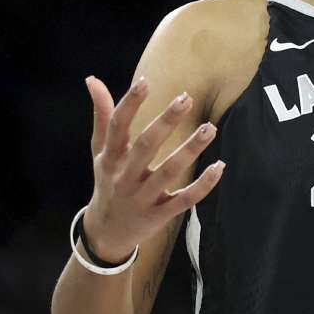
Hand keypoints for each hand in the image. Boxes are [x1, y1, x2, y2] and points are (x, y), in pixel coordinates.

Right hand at [81, 75, 225, 260]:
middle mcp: (125, 177)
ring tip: (210, 128)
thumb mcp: (100, 152)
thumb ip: (102, 116)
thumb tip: (92, 79)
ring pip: (169, 172)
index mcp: (110, 159)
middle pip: (146, 147)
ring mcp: (143, 198)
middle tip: (186, 98)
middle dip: (166, 122)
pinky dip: (203, 185)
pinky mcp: (161, 214)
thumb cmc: (107, 181)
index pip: (117, 128)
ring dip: (190, 149)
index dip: (129, 104)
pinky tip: (220, 166)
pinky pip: (184, 199)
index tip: (145, 82)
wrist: (106, 233)